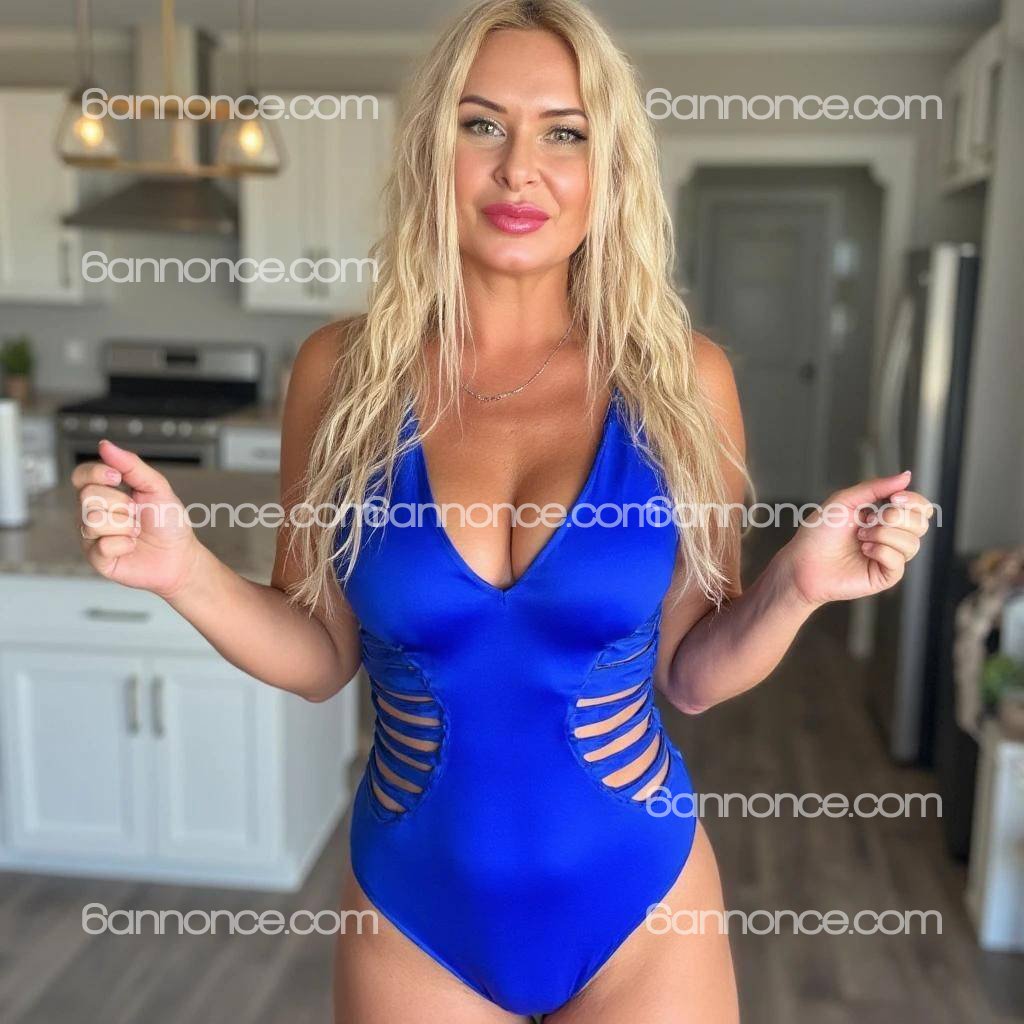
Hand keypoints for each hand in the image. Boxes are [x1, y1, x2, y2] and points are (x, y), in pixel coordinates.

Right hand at [72, 440, 200, 598]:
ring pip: (93, 521)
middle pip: (87, 496)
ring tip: (136, 531)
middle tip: (137, 513)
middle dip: (121, 503)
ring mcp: (92, 536)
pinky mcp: (97, 558)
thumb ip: (131, 465)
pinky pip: (102, 546)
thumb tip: (105, 445)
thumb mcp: (156, 487)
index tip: (118, 478)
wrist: (180, 554)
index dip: (96, 473)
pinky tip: (132, 546)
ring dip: (125, 525)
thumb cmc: (167, 522)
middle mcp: (92, 513)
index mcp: (103, 493)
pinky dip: (125, 544)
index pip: (81, 475)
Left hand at [779, 470, 933, 607]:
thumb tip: (907, 476)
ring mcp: (890, 556)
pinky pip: (899, 561)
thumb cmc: (819, 533)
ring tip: (860, 538)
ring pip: (913, 543)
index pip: (921, 508)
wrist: (803, 562)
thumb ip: (876, 487)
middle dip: (895, 517)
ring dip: (883, 534)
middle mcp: (892, 536)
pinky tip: (863, 551)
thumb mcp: (845, 501)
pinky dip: (880, 551)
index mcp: (885, 517)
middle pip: (921, 523)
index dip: (915, 501)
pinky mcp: (886, 575)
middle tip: (868, 520)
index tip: (894, 498)